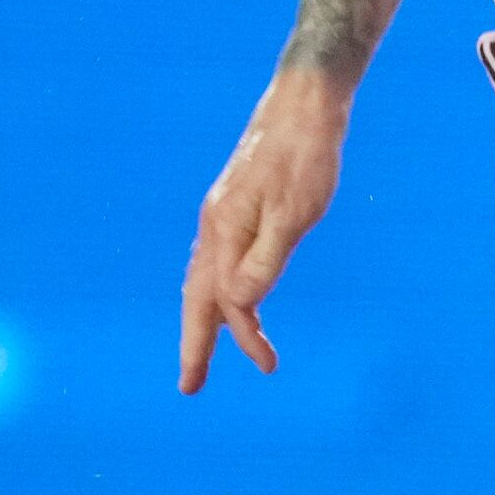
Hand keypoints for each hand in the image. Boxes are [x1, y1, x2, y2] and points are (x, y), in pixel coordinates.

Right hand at [180, 70, 348, 390]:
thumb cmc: (305, 158)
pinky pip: (219, 261)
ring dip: (210, 320)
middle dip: (195, 343)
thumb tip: (240, 306)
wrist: (304, 106)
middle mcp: (214, 227)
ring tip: (214, 353)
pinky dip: (221, 289)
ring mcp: (223, 216)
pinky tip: (234, 299)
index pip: (224, 301)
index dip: (241, 338)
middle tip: (189, 387)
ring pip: (205, 280)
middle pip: (197, 298)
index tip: (266, 366)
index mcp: (224, 232)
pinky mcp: (237, 208)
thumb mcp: (295, 213)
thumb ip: (266, 260)